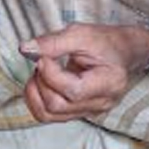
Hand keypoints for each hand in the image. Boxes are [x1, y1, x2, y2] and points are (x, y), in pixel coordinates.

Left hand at [20, 24, 148, 122]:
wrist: (122, 51)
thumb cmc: (106, 42)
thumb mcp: (82, 33)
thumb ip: (53, 42)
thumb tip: (26, 48)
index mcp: (109, 83)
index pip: (73, 90)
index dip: (50, 74)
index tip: (43, 56)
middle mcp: (100, 103)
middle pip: (57, 105)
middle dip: (41, 82)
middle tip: (42, 61)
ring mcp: (89, 111)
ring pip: (49, 114)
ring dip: (35, 93)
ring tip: (40, 72)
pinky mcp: (77, 112)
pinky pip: (48, 115)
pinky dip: (36, 99)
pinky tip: (40, 82)